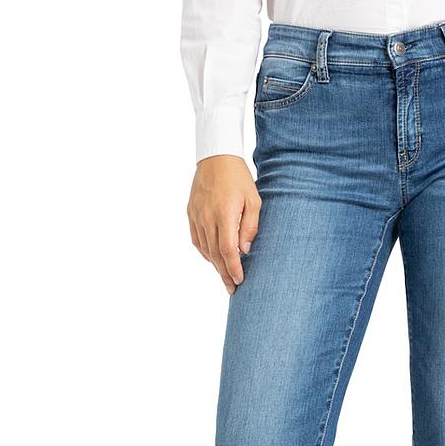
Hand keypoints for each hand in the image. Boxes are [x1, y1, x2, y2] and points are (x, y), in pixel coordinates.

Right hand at [187, 155, 260, 294]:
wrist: (215, 157)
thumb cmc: (239, 178)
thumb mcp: (253, 200)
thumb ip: (250, 227)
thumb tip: (245, 251)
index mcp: (224, 214)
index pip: (228, 250)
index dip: (233, 269)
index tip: (239, 281)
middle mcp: (207, 218)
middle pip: (215, 254)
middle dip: (224, 274)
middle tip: (232, 288)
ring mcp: (196, 216)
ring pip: (205, 249)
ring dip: (215, 266)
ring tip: (224, 277)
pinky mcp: (191, 213)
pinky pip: (197, 240)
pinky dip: (205, 252)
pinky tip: (213, 259)